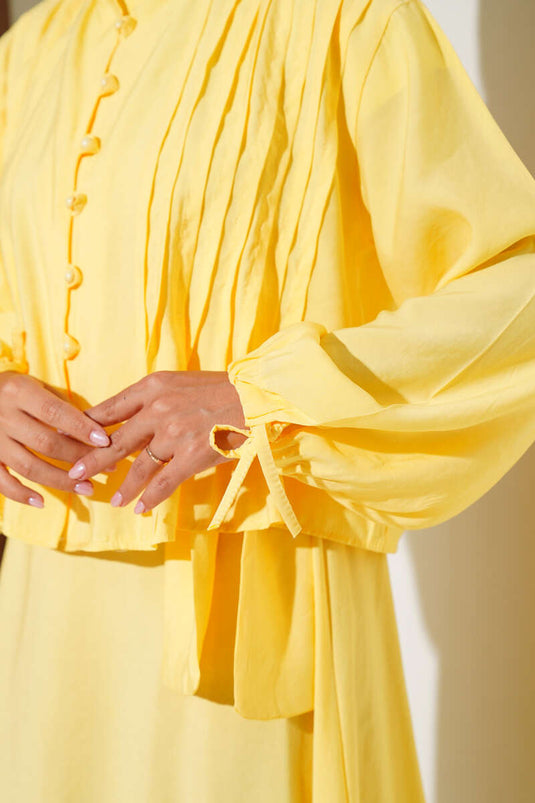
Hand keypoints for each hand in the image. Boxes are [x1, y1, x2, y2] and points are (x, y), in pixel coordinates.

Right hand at [0, 371, 110, 507]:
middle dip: (79, 457)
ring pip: (28, 466)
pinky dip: (20, 494)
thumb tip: (94, 430)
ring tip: (87, 488)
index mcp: (19, 392)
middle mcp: (3, 416)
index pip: (55, 412)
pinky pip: (2, 482)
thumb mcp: (36, 385)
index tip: (105, 442)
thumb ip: (60, 405)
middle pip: (46, 442)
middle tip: (106, 467)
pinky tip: (41, 501)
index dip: (81, 429)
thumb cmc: (15, 390)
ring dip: (60, 481)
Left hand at [68, 371, 247, 512]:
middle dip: (92, 461)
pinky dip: (151, 497)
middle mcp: (158, 409)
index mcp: (152, 387)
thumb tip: (127, 418)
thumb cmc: (217, 389)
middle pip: (116, 440)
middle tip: (74, 475)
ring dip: (123, 486)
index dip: (88, 428)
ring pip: (139, 466)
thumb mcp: (177, 382)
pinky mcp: (192, 454)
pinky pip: (164, 481)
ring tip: (112, 500)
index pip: (110, 409)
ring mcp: (174, 433)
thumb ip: (151, 397)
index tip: (71, 441)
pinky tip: (141, 508)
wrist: (254, 397)